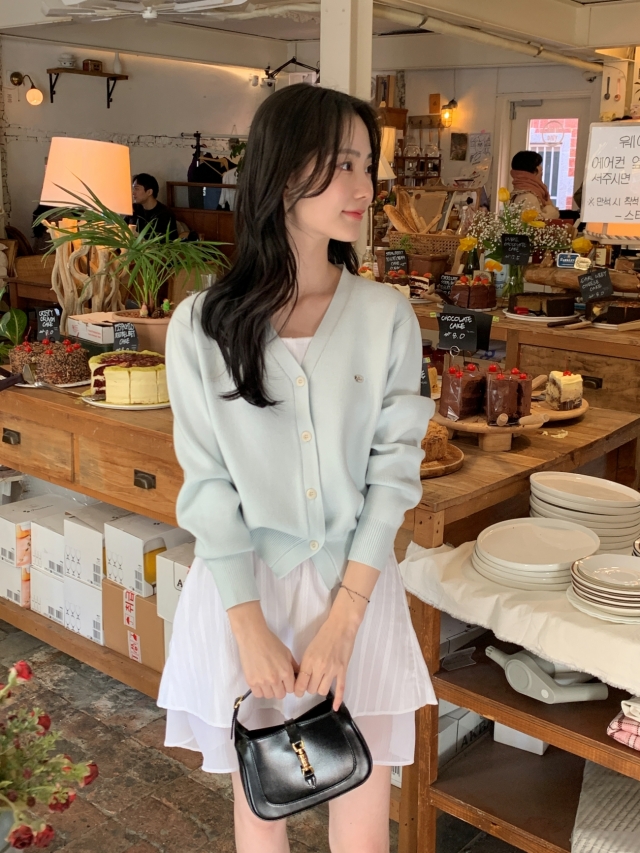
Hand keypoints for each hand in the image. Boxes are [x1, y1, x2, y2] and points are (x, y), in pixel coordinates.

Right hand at [228, 602, 297, 699]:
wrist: (253, 637)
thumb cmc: (271, 642)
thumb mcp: (287, 653)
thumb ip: (293, 666)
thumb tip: (298, 675)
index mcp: (286, 672)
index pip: (291, 689)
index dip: (288, 685)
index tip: (285, 681)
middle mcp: (275, 679)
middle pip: (280, 695)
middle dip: (280, 689)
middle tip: (276, 681)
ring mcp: (262, 682)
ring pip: (269, 696)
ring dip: (269, 690)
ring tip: (266, 680)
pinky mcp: (251, 682)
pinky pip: (258, 694)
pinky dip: (259, 690)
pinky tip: (259, 682)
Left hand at [293, 595, 362, 710]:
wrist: (340, 627)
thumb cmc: (323, 635)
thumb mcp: (309, 649)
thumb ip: (305, 664)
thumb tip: (300, 678)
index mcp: (309, 661)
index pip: (300, 684)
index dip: (297, 690)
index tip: (297, 691)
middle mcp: (320, 668)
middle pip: (311, 689)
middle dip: (309, 688)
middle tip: (310, 682)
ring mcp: (333, 670)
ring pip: (323, 691)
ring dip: (320, 689)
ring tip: (320, 682)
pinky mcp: (343, 671)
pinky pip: (341, 689)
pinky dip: (338, 700)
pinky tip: (336, 708)